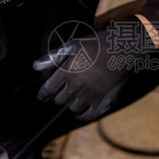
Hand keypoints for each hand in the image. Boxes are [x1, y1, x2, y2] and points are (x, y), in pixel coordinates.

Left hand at [34, 17, 156, 120]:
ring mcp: (90, 94)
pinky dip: (83, 115)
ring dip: (71, 104)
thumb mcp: (73, 45)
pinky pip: (89, 115)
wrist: (123, 48)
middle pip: (60, 100)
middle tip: (60, 93)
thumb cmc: (97, 43)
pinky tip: (80, 113)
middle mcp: (77, 86)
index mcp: (67, 72)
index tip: (41, 97)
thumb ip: (53, 57)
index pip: (48, 89)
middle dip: (58, 96)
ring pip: (73, 108)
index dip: (42, 95)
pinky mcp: (103, 100)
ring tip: (73, 98)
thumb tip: (35, 66)